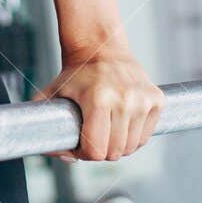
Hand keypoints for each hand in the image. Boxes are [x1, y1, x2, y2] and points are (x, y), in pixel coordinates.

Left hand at [29, 48, 163, 161]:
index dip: (84, 153)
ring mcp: (144, 100)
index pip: (96, 150)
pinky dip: (133, 138)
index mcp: (98, 99)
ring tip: (106, 133)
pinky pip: (145, 136)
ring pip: (131, 147)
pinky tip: (121, 126)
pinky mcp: (157, 100)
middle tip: (92, 140)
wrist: (102, 48)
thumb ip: (44, 123)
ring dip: (118, 146)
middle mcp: (125, 99)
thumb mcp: (52, 93)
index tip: (79, 145)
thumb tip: (62, 154)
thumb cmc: (76, 74)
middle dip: (101, 152)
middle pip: (115, 152)